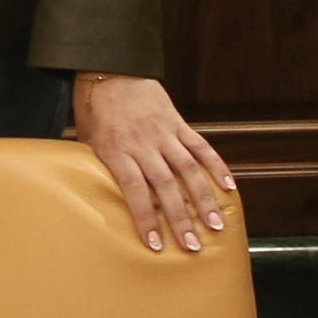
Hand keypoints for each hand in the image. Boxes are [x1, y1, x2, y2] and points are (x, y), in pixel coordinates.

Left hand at [71, 73, 234, 253]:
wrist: (111, 71)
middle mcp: (143, 144)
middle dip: (180, 218)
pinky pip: (201, 146)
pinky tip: (229, 187)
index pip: (134, 189)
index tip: (154, 244)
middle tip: (192, 246)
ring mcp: (164, 133)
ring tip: (215, 224)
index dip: (145, 218)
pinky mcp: (178, 122)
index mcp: (117, 151)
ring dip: (203, 199)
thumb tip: (96, 199)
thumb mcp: (88, 141)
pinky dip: (216, 166)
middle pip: (165, 185)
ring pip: (188, 169)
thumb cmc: (95, 111)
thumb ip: (97, 168)